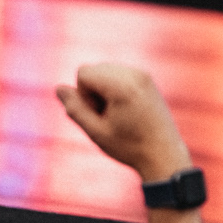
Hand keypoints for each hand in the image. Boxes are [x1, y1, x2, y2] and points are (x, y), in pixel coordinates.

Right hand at [56, 63, 191, 184]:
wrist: (163, 153)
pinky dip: (115, 87)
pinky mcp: (147, 78)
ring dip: (103, 89)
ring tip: (118, 113)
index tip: (98, 114)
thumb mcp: (96, 132)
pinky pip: (118, 74)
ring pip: (105, 70)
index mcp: (122, 85)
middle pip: (94, 69)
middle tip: (109, 116)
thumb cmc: (129, 146)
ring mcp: (143, 74)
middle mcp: (134, 74)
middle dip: (93, 90)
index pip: (83, 72)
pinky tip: (126, 109)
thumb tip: (59, 87)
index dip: (83, 94)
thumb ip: (75, 109)